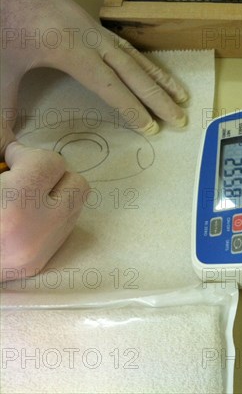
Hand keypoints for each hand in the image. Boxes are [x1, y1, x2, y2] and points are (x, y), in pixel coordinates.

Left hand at [0, 0, 187, 134]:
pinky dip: (147, 63)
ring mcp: (95, 29)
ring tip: (183, 98)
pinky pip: (128, 47)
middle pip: (134, 72)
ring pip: (136, 57)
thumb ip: (3, 111)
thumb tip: (4, 151)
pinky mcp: (93, 24)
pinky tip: (155, 75)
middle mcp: (91, 39)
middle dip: (159, 98)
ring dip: (161, 79)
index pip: (110, 86)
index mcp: (70, 50)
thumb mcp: (1, 69)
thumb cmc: (1, 23)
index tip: (152, 128)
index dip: (132, 108)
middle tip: (181, 119)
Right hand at [0, 142, 88, 281]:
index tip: (9, 159)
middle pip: (76, 183)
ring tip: (23, 195)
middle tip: (21, 175)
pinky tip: (24, 215)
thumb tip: (15, 137)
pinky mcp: (38, 263)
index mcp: (15, 205)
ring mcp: (40, 251)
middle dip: (51, 173)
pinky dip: (48, 215)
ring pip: (75, 205)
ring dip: (54, 193)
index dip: (27, 154)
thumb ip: (1, 156)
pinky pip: (62, 228)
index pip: (50, 162)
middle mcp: (35, 231)